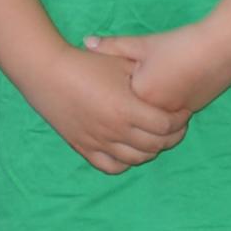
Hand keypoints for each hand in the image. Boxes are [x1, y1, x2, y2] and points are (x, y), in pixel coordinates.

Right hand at [29, 40, 185, 172]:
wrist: (48, 73)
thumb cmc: (86, 64)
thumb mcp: (121, 63)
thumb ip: (146, 76)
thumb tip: (170, 83)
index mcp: (126, 108)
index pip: (165, 125)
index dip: (179, 120)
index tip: (183, 111)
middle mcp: (114, 130)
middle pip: (155, 145)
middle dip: (172, 136)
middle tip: (176, 126)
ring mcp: (98, 142)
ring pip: (136, 159)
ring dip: (152, 150)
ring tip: (156, 137)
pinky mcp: (83, 148)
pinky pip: (111, 167)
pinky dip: (126, 162)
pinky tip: (131, 149)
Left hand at [83, 15, 230, 119]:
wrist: (222, 47)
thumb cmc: (179, 44)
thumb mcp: (144, 44)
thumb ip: (114, 46)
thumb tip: (86, 41)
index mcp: (138, 96)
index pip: (114, 107)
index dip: (107, 99)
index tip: (97, 93)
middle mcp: (154, 112)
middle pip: (131, 125)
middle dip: (123, 123)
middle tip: (111, 114)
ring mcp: (173, 117)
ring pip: (151, 131)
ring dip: (145, 128)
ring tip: (137, 115)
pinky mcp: (190, 114)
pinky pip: (169, 126)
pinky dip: (163, 122)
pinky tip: (160, 109)